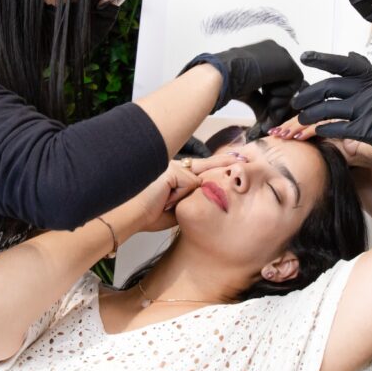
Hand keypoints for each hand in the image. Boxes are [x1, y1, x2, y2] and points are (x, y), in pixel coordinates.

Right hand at [128, 153, 244, 231]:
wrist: (127, 214)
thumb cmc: (144, 214)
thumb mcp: (172, 208)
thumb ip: (189, 199)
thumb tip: (207, 194)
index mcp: (168, 172)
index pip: (197, 167)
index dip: (215, 165)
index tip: (232, 158)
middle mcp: (170, 164)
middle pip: (204, 165)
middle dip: (224, 161)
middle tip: (243, 155)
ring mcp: (172, 165)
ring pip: (197, 182)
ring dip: (184, 197)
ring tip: (165, 202)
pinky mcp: (174, 170)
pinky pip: (190, 186)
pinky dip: (178, 197)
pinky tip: (162, 199)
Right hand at [181, 40, 303, 120]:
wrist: (222, 75)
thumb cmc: (228, 82)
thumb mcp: (248, 91)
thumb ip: (261, 100)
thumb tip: (269, 119)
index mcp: (262, 52)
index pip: (277, 75)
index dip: (272, 94)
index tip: (264, 106)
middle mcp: (273, 50)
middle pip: (286, 78)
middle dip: (279, 98)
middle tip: (268, 111)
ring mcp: (280, 54)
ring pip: (292, 81)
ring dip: (281, 98)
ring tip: (267, 106)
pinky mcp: (286, 62)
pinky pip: (296, 82)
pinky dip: (285, 94)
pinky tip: (270, 98)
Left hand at [291, 51, 371, 198]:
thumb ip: (367, 72)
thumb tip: (349, 55)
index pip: (345, 64)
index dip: (323, 58)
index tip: (305, 56)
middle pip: (329, 87)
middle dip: (307, 95)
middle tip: (296, 102)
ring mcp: (370, 110)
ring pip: (328, 109)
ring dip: (310, 116)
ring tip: (302, 120)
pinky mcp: (369, 130)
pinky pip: (338, 128)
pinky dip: (325, 131)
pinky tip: (318, 132)